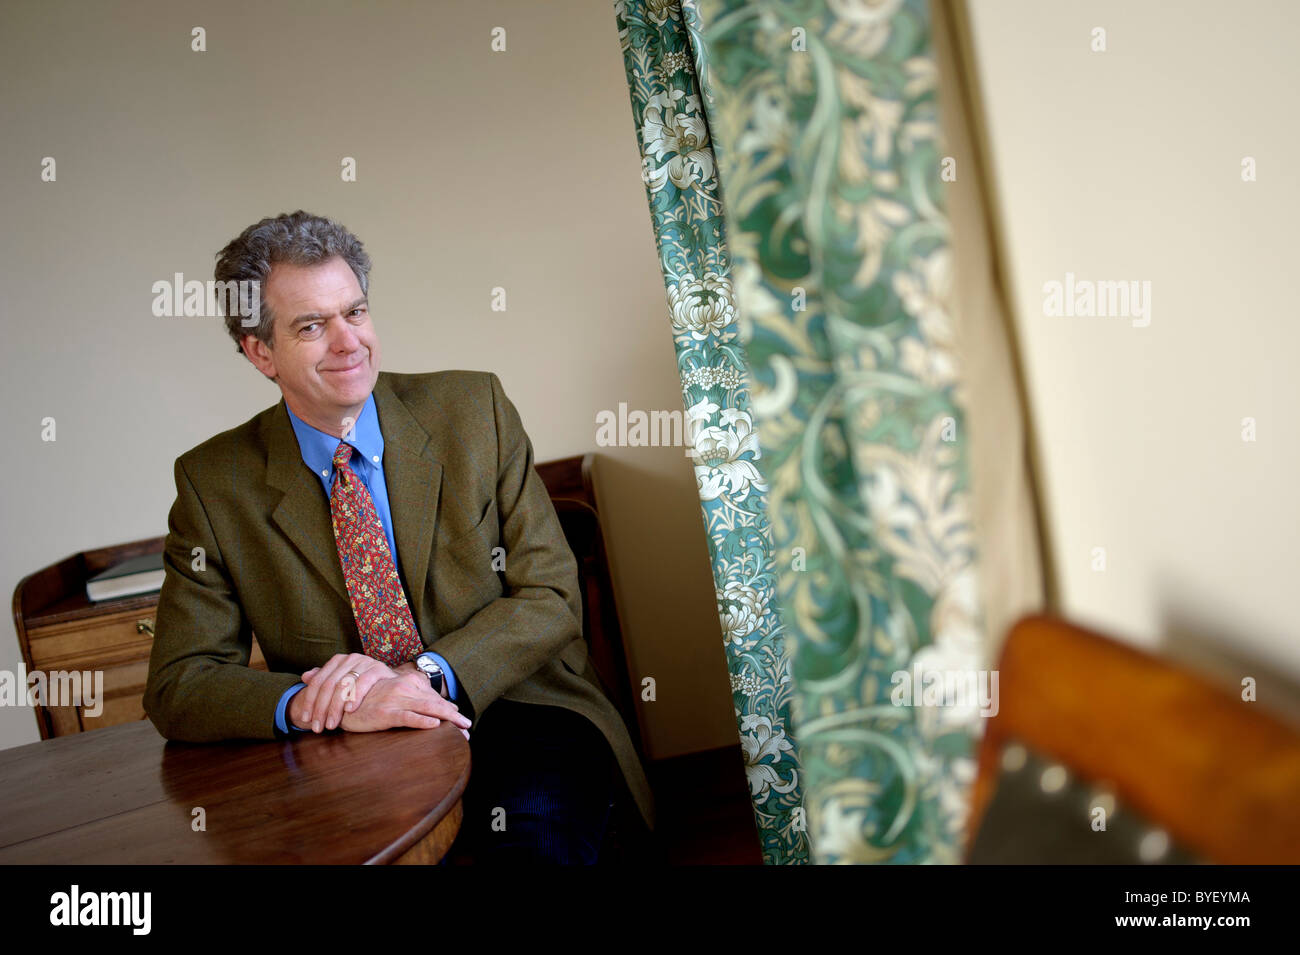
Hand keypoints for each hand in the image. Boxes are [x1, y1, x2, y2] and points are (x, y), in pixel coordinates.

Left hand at [293, 653, 395, 732]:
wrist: (391, 683)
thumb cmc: (363, 686)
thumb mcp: (341, 683)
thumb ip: (324, 679)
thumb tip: (305, 677)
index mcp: (337, 660)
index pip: (318, 681)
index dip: (310, 701)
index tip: (306, 719)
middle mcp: (350, 658)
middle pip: (328, 685)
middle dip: (321, 708)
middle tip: (318, 727)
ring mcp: (364, 662)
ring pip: (343, 685)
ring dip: (335, 707)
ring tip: (332, 724)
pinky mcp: (378, 669)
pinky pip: (363, 682)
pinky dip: (355, 696)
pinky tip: (349, 710)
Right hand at [338, 671, 472, 735]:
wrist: (343, 700)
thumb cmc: (371, 700)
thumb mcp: (395, 696)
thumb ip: (415, 700)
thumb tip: (438, 714)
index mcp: (409, 683)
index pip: (435, 698)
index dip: (452, 711)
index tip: (465, 724)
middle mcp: (405, 689)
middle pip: (436, 704)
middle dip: (454, 717)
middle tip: (468, 728)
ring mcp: (396, 700)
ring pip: (428, 709)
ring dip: (446, 719)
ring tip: (460, 729)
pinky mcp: (386, 713)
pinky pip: (408, 717)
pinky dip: (422, 721)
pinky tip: (435, 725)